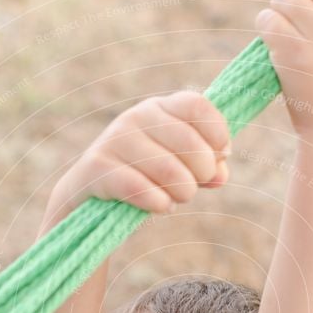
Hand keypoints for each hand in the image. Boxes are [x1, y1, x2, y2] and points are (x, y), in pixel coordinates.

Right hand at [41, 91, 230, 228]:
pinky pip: (139, 187)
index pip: (196, 106)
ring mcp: (115, 140)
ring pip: (169, 170)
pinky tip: (162, 206)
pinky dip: (158, 202)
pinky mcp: (98, 167)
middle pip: (189, 142)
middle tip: (193, 187)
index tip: (222, 155)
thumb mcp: (178, 167)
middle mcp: (136, 116)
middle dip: (202, 173)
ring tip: (175, 199)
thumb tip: (220, 173)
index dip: (217, 132)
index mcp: (159, 108)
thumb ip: (206, 167)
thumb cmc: (143, 177)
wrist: (90, 194)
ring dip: (182, 192)